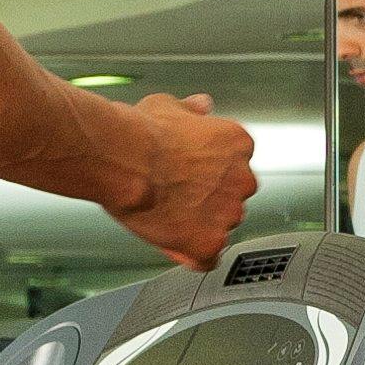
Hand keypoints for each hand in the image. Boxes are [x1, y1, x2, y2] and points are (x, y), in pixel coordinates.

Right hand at [103, 92, 258, 271]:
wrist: (122, 158)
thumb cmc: (141, 133)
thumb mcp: (170, 105)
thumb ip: (192, 111)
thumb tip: (202, 106)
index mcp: (238, 145)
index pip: (234, 167)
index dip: (207, 174)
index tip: (187, 175)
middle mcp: (241, 179)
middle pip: (231, 199)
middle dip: (207, 201)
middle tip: (175, 196)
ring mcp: (228, 214)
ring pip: (220, 229)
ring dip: (199, 226)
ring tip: (166, 216)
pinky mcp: (210, 242)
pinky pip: (206, 258)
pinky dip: (190, 255)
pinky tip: (172, 243)